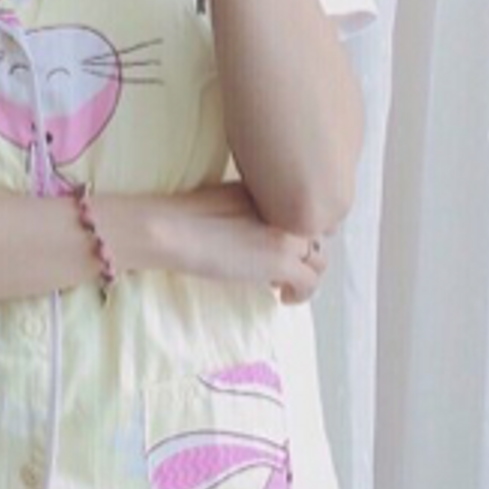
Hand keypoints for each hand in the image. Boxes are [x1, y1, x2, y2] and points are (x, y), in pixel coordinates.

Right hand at [154, 180, 335, 303]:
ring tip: (284, 285)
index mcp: (270, 190)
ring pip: (319, 259)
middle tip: (281, 268)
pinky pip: (310, 283)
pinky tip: (283, 298)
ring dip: (306, 273)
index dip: (295, 232)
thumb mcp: (223, 202)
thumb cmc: (181, 219)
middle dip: (304, 253)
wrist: (170, 229)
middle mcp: (285, 208)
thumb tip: (255, 240)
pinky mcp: (282, 261)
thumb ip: (248, 212)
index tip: (281, 246)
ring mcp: (286, 235)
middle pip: (316, 235)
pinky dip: (301, 294)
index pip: (302, 212)